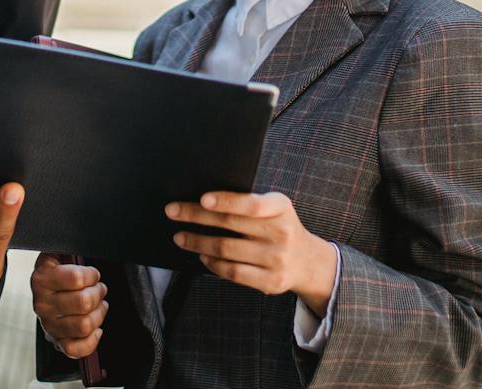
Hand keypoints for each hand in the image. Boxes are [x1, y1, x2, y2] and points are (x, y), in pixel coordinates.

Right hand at [31, 254, 106, 358]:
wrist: (46, 290)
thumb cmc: (59, 269)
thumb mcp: (59, 252)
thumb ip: (69, 248)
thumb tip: (81, 241)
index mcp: (42, 278)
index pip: (77, 279)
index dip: (92, 275)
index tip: (93, 274)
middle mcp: (42, 303)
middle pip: (83, 303)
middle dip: (98, 293)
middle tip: (99, 288)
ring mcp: (49, 325)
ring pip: (84, 325)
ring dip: (99, 313)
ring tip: (99, 304)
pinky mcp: (57, 341)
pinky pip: (76, 349)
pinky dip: (91, 340)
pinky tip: (96, 328)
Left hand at [168, 191, 338, 316]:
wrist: (308, 261)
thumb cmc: (280, 227)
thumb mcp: (275, 208)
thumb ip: (250, 204)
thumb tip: (204, 200)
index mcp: (281, 208)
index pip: (251, 204)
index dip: (226, 201)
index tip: (202, 199)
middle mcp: (281, 233)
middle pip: (231, 225)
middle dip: (196, 217)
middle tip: (173, 212)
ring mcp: (276, 259)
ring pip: (227, 249)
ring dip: (198, 242)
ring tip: (181, 237)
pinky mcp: (270, 281)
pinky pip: (233, 272)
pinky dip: (212, 264)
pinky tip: (202, 256)